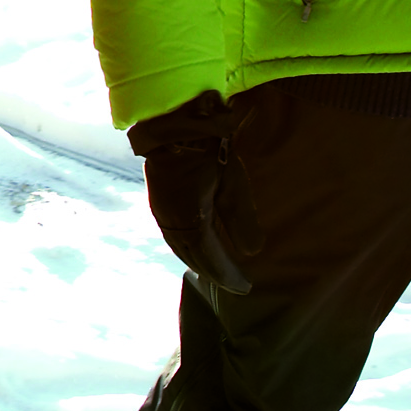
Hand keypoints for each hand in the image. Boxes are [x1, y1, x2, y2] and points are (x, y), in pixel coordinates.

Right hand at [128, 93, 254, 293]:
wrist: (173, 123)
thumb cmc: (208, 151)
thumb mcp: (233, 184)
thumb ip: (242, 220)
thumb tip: (252, 252)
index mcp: (190, 223)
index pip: (212, 260)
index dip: (229, 275)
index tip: (246, 287)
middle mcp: (172, 224)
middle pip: (194, 258)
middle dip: (214, 272)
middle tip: (233, 282)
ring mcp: (162, 214)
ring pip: (180, 248)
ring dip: (197, 261)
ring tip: (213, 269)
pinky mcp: (158, 204)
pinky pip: (172, 237)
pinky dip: (186, 248)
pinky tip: (194, 245)